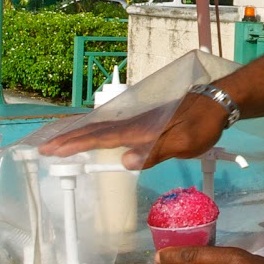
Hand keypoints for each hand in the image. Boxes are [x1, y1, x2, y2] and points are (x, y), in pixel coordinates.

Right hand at [39, 92, 230, 168]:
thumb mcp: (184, 142)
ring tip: (62, 141)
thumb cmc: (203, 124)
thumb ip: (155, 151)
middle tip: (45, 147)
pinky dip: (97, 131)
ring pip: (103, 126)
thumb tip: (124, 162)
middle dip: (69, 138)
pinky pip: (114, 126)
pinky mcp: (147, 120)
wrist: (218, 102)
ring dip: (81, 134)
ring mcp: (140, 120)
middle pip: (95, 130)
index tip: (52, 150)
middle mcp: (134, 123)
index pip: (101, 138)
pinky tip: (97, 135)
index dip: (76, 144)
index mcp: (139, 129)